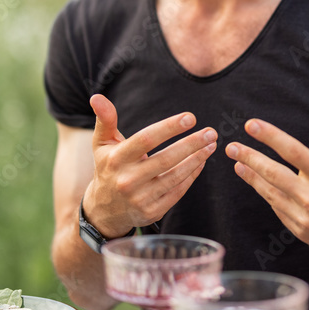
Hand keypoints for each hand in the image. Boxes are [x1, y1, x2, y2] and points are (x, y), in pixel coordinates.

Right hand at [83, 94, 216, 237]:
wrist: (104, 210)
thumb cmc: (108, 168)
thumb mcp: (102, 144)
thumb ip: (105, 120)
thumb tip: (97, 96)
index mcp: (116, 159)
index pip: (146, 139)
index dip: (169, 128)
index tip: (191, 118)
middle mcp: (127, 180)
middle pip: (166, 159)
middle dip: (192, 144)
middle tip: (211, 132)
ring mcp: (140, 198)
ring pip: (175, 177)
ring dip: (197, 160)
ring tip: (211, 145)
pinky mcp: (151, 212)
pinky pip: (177, 192)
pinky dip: (191, 176)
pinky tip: (201, 162)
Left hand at [225, 109, 308, 264]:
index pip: (293, 151)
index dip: (270, 136)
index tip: (251, 125)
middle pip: (272, 173)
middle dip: (249, 157)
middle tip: (231, 146)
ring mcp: (304, 217)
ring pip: (270, 193)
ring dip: (252, 177)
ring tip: (237, 164)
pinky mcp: (301, 231)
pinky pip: (278, 209)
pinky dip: (267, 195)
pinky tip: (258, 184)